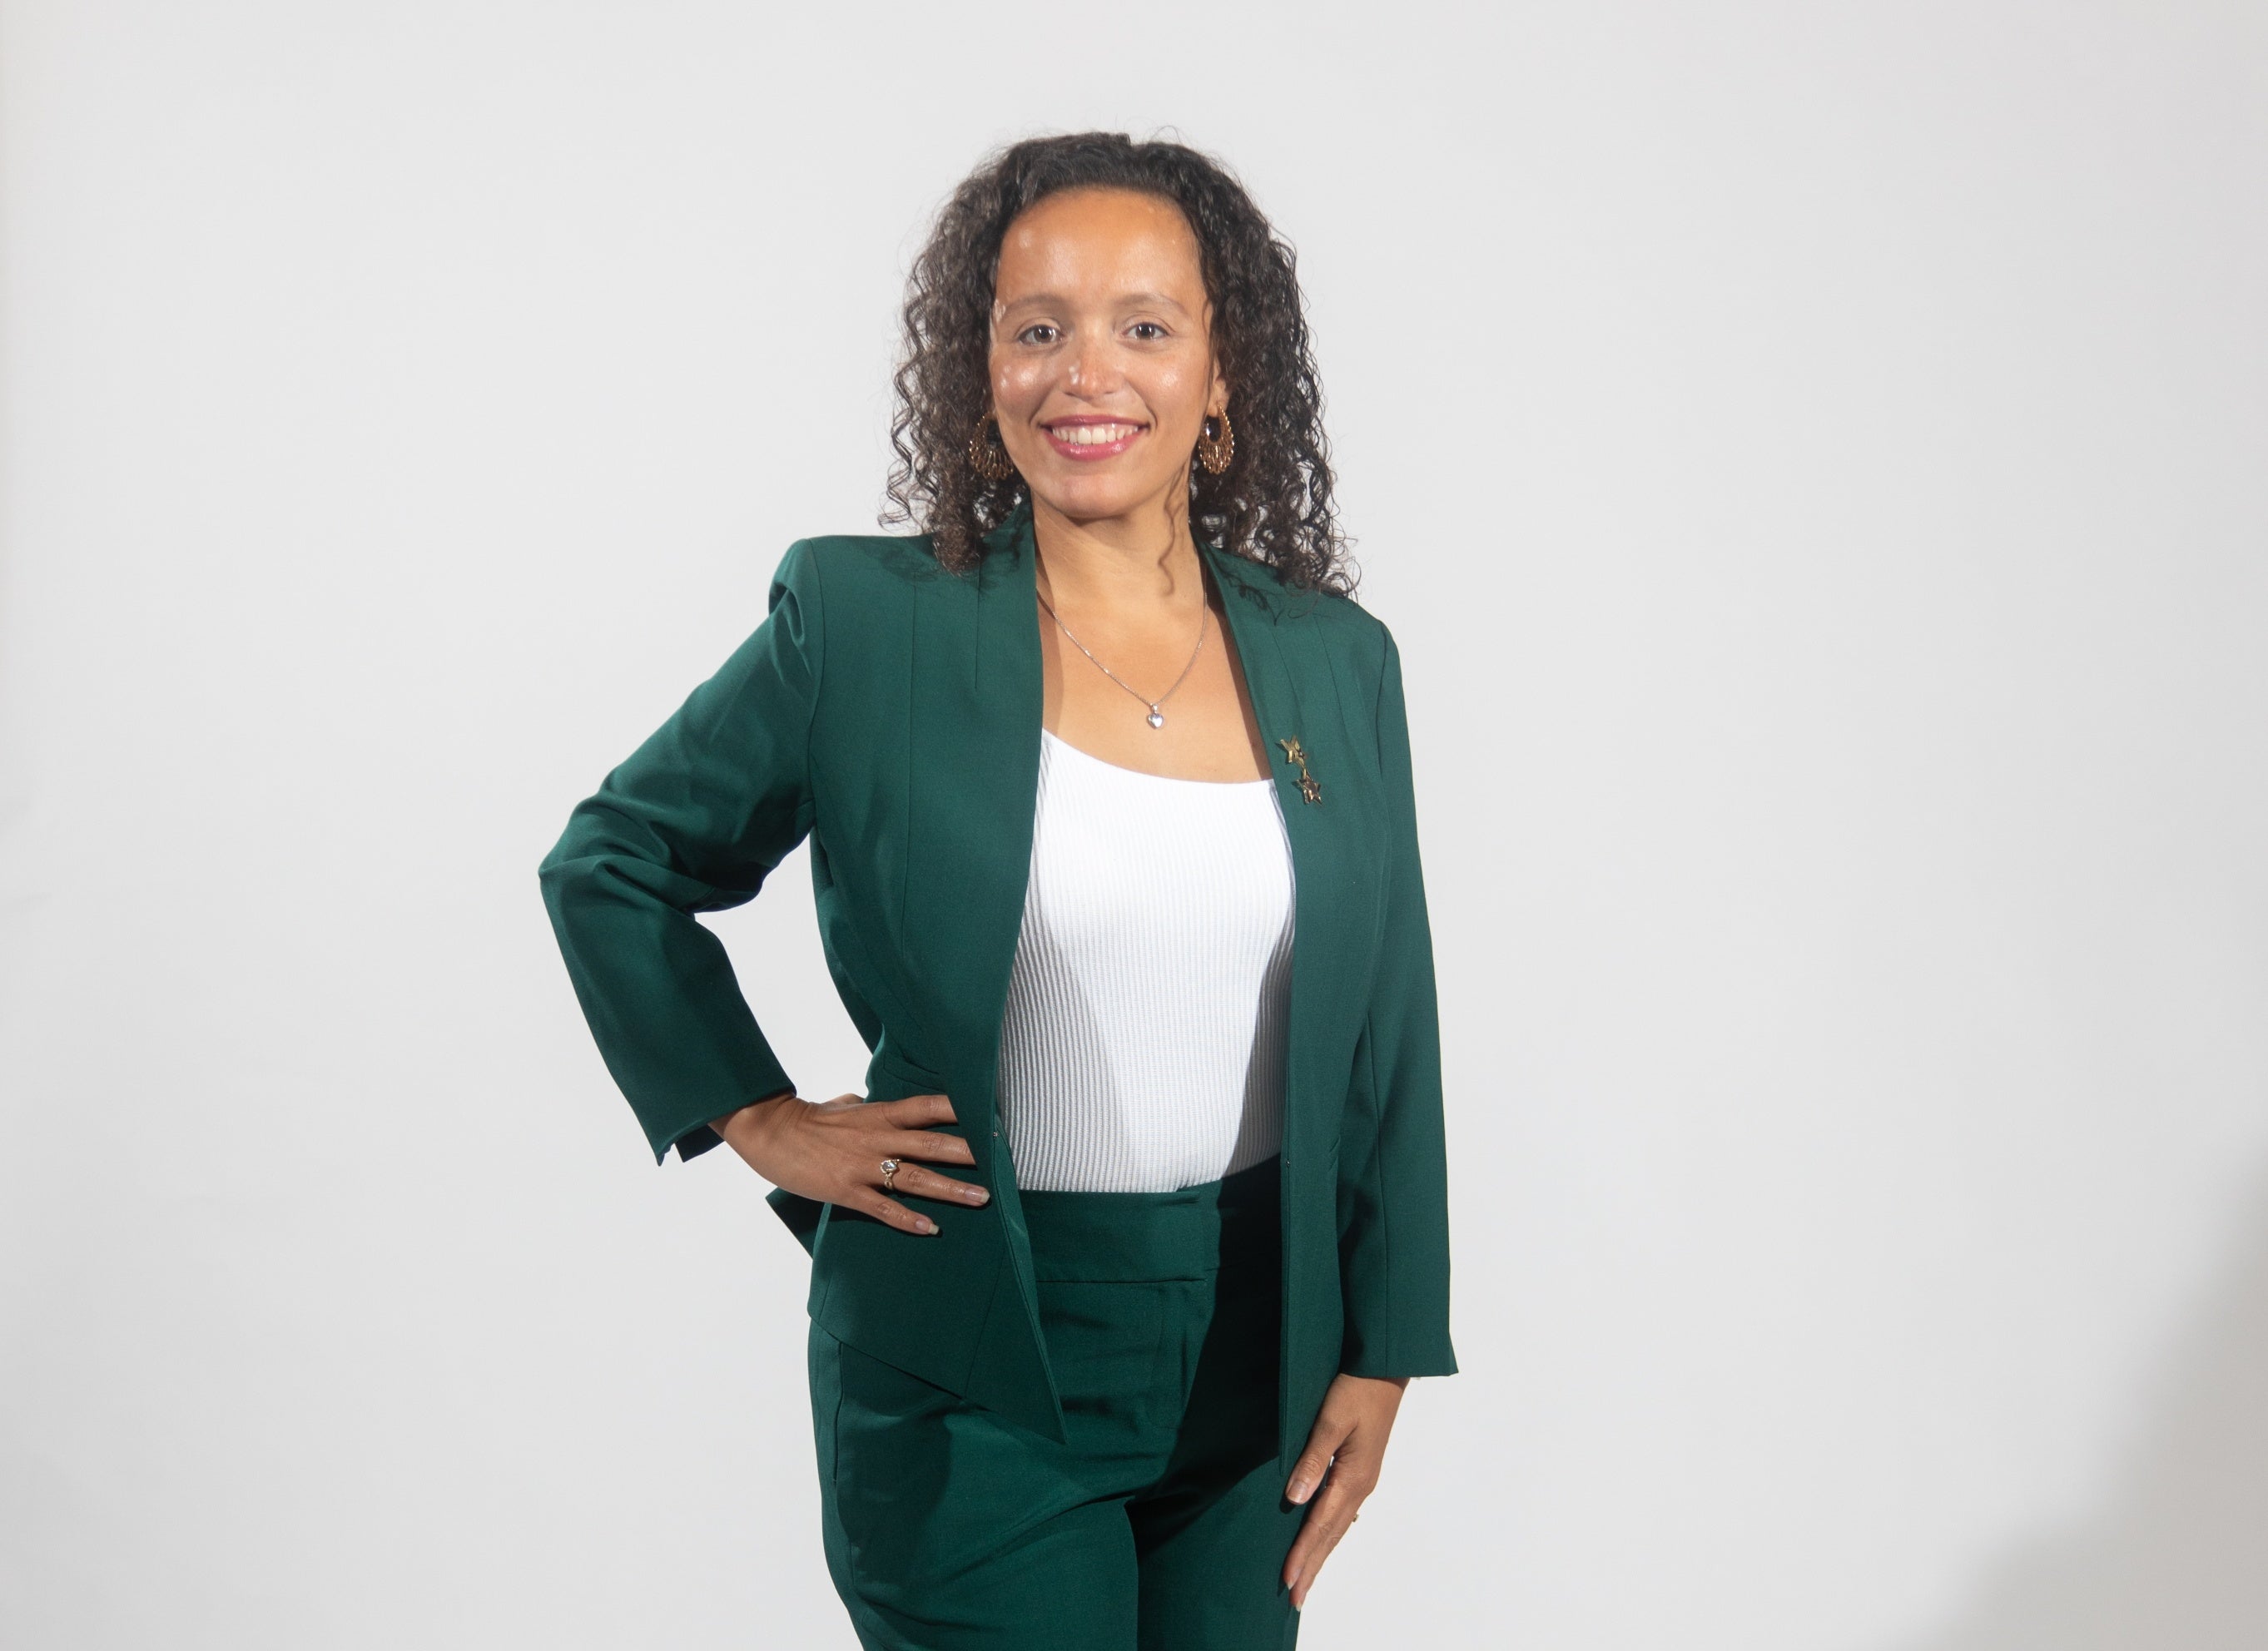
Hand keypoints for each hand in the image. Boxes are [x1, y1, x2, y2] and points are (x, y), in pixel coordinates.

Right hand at [710, 1090, 989, 1235]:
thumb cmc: (808, 1119)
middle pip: (933, 1143)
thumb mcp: (843, 1105)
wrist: (770, 1132)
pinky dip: (909, 1219)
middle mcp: (878, 1138)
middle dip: (971, 1153)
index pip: (930, 1107)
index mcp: (880, 1114)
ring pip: (916, 1178)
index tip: (993, 1115)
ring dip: (951, 1189)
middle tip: (1003, 1161)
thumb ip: (862, 1105)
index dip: (963, 1110)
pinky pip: (884, 1208)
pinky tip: (932, 1229)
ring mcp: (864, 1166)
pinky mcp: (847, 1191)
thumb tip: (865, 1100)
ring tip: (982, 1198)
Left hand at [1281, 1371, 1408, 1608]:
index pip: (1321, 1525)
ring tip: (1307, 1576)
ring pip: (1339, 1525)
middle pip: (1332, 1535)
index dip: (1303, 1555)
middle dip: (1313, 1566)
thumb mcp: (1330, 1420)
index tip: (1288, 1582)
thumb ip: (1312, 1460)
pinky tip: (1328, 1536)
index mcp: (1353, 1477)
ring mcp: (1364, 1478)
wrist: (1384, 1368)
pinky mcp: (1363, 1468)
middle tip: (1296, 1599)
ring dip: (1322, 1552)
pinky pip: (1344, 1511)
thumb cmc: (1356, 1389)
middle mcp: (1361, 1485)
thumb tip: (1295, 1499)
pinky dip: (1332, 1531)